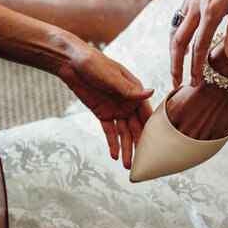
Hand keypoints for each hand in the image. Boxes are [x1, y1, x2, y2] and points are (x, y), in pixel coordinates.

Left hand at [57, 42, 153, 167]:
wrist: (70, 62)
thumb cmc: (94, 62)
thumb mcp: (111, 76)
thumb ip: (129, 89)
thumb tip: (151, 92)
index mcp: (134, 91)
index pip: (147, 113)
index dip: (152, 129)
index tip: (157, 145)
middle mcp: (127, 102)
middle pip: (136, 127)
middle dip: (139, 144)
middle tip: (143, 161)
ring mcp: (115, 109)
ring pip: (123, 132)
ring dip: (125, 148)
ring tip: (128, 165)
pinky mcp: (102, 113)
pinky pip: (109, 131)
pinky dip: (112, 143)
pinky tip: (114, 156)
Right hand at [171, 0, 227, 87]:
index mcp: (212, 11)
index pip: (199, 46)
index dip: (196, 66)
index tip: (195, 82)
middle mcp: (196, 6)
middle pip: (179, 42)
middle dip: (176, 65)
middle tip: (177, 83)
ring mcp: (189, 1)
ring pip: (174, 32)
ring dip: (173, 53)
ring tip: (176, 70)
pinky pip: (177, 21)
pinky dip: (176, 37)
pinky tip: (181, 48)